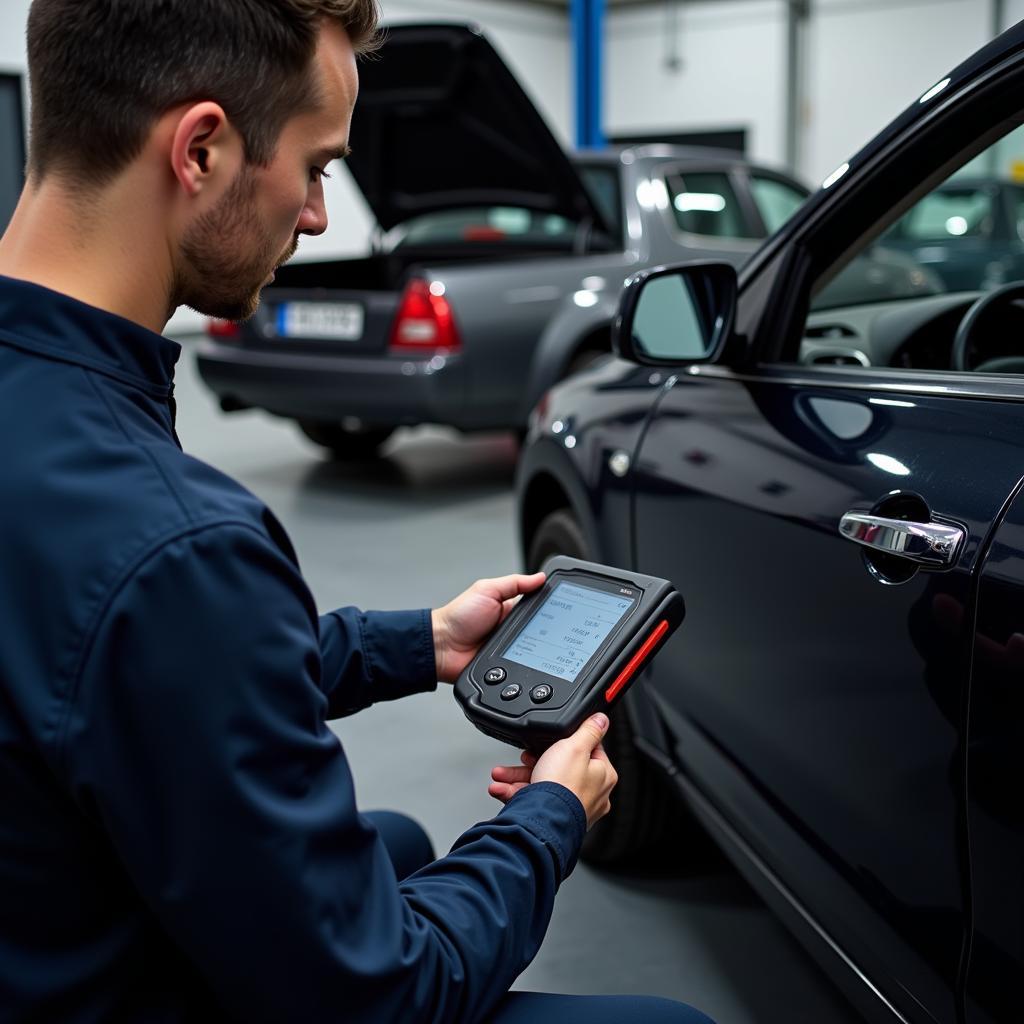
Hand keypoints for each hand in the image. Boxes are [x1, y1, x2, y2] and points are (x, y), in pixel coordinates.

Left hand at [432, 572, 544, 682]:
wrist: (442, 646)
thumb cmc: (458, 616)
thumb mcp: (487, 590)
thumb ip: (514, 583)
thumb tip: (540, 577)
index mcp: (509, 608)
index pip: (536, 605)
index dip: (547, 606)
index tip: (560, 605)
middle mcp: (512, 627)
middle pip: (539, 628)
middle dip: (544, 629)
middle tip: (542, 627)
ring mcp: (509, 646)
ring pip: (535, 648)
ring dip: (536, 647)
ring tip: (529, 642)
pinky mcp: (506, 664)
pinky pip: (523, 664)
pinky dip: (525, 662)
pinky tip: (524, 658)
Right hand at [488, 714, 617, 829]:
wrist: (542, 823)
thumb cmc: (562, 788)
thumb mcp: (574, 746)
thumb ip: (589, 730)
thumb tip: (601, 719)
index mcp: (602, 775)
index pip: (587, 750)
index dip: (564, 743)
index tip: (549, 742)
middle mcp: (591, 793)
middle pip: (560, 767)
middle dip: (534, 762)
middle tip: (523, 758)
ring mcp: (573, 807)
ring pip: (544, 784)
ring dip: (519, 778)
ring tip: (502, 775)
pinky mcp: (555, 818)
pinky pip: (535, 800)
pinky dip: (517, 794)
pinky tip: (502, 789)